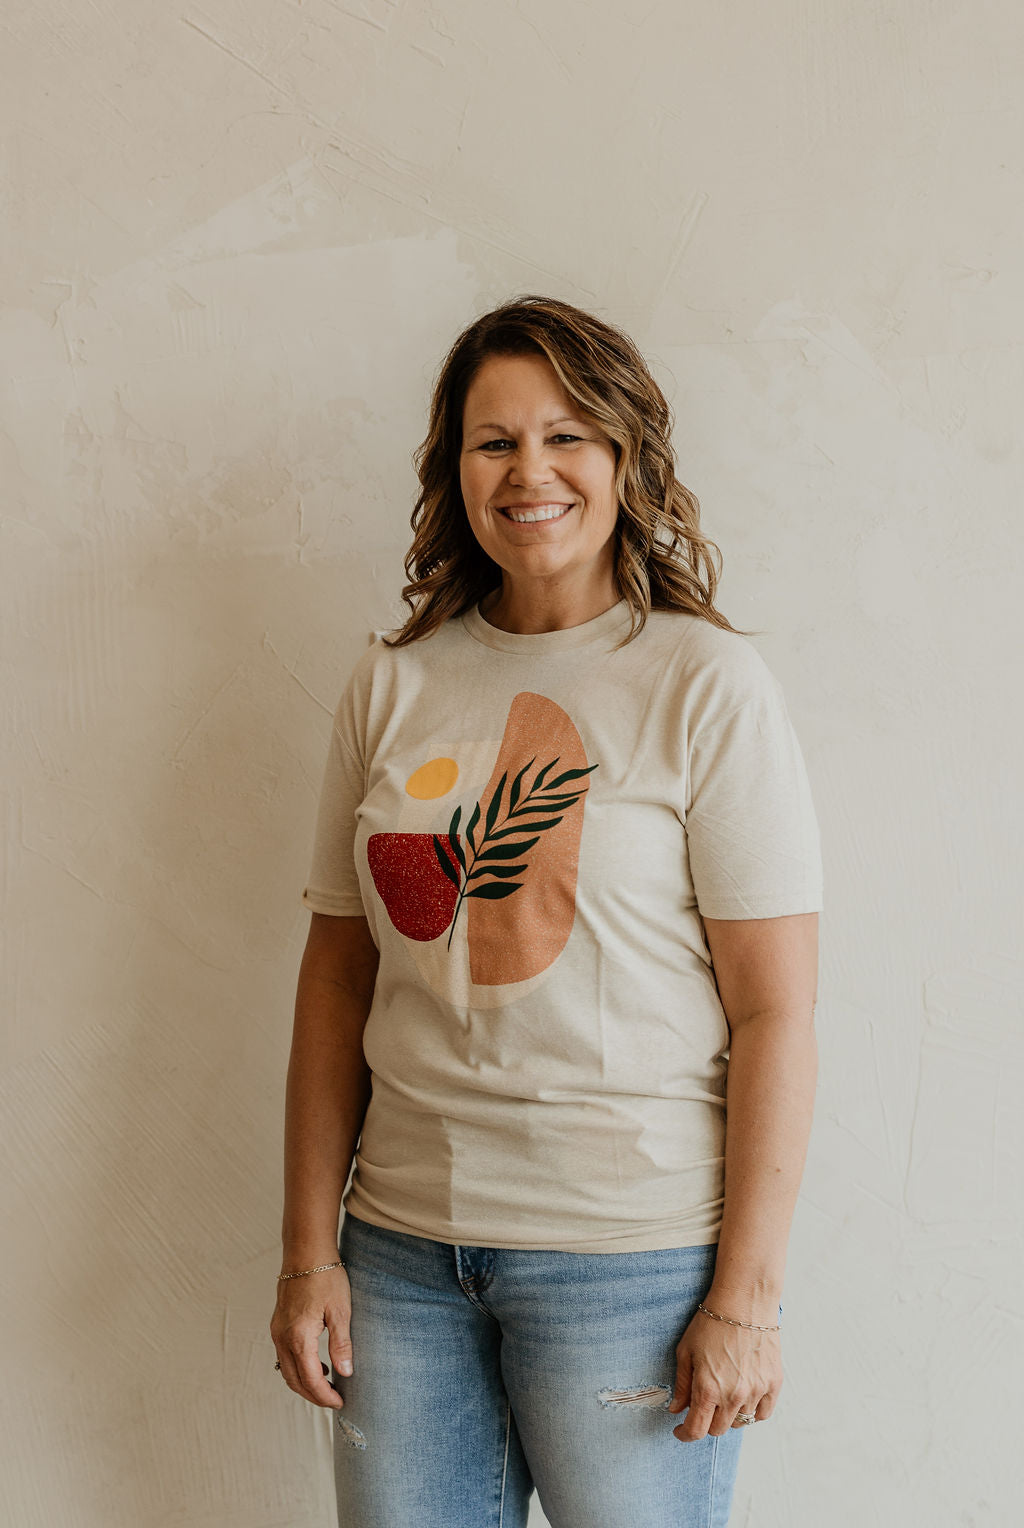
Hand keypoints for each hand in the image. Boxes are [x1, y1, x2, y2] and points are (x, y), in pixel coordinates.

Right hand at [270, 1264, 352, 1408]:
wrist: (305, 1251)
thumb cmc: (326, 1277)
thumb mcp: (340, 1311)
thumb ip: (342, 1344)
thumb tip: (345, 1372)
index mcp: (299, 1337)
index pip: (311, 1379)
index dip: (325, 1396)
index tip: (340, 1402)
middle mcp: (282, 1337)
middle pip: (295, 1380)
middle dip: (314, 1395)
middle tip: (334, 1399)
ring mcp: (277, 1331)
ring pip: (286, 1370)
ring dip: (304, 1383)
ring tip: (327, 1384)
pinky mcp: (277, 1324)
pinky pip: (283, 1356)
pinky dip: (298, 1367)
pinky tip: (316, 1363)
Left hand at [668, 1305, 781, 1441]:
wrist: (744, 1303)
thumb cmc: (711, 1323)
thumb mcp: (686, 1351)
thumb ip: (681, 1384)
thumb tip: (676, 1410)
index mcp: (707, 1389)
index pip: (696, 1430)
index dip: (685, 1434)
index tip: (680, 1430)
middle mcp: (732, 1396)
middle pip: (718, 1429)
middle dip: (706, 1421)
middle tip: (703, 1405)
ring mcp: (755, 1391)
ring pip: (740, 1423)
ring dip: (729, 1416)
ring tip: (724, 1396)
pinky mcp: (773, 1384)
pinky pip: (762, 1413)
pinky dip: (752, 1412)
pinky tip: (744, 1398)